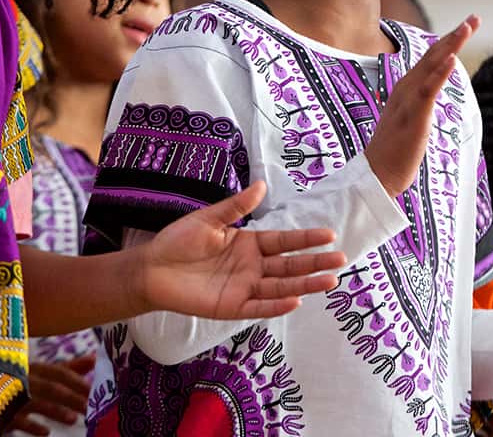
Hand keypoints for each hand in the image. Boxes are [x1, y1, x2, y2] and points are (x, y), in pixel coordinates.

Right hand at [5, 357, 93, 435]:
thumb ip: (68, 367)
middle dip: (72, 398)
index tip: (94, 390)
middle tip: (90, 409)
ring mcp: (12, 396)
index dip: (77, 381)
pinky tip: (46, 432)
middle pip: (52, 388)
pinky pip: (18, 420)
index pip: (60, 372)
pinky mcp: (2, 413)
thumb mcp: (43, 372)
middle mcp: (25, 379)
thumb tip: (94, 358)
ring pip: (37, 403)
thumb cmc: (23, 380)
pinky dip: (32, 426)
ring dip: (56, 411)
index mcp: (35, 368)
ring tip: (73, 419)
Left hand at [140, 180, 345, 319]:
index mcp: (249, 244)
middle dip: (315, 263)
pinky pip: (258, 307)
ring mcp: (244, 288)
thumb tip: (263, 185)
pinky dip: (276, 305)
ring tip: (329, 281)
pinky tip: (295, 300)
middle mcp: (252, 267)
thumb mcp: (209, 219)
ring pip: (281, 287)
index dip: (306, 239)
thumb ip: (236, 206)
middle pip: (289, 265)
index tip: (329, 235)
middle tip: (341, 260)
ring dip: (304, 285)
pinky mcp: (231, 307)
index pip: (284, 242)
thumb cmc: (178, 241)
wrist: (151, 269)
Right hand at [365, 15, 479, 196]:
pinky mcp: (414, 116)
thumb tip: (426, 97)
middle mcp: (405, 89)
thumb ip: (416, 105)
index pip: (429, 60)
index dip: (448, 42)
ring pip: (431, 67)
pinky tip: (451, 58)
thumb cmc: (393, 152)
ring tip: (467, 27)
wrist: (376, 175)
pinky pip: (428, 91)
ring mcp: (408, 101)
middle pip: (432, 56)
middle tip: (474, 18)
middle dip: (454, 36)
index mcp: (405, 90)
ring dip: (450, 45)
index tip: (466, 27)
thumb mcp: (408, 120)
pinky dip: (439, 73)